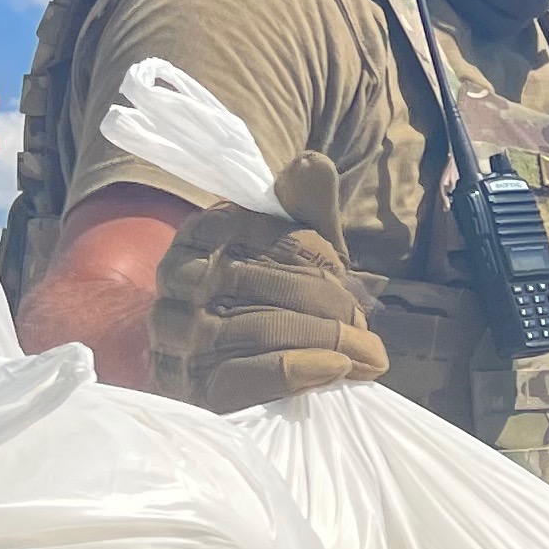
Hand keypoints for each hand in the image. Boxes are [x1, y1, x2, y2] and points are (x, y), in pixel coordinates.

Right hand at [146, 150, 386, 410]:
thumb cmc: (262, 297)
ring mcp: (178, 335)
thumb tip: (313, 162)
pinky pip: (248, 375)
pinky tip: (337, 370)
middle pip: (271, 283)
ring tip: (371, 355)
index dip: (321, 261)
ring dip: (330, 341)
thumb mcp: (288, 249)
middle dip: (333, 306)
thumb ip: (304, 207)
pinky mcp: (188, 385)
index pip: (272, 237)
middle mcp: (178, 278)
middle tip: (368, 327)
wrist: (202, 365)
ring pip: (265, 328)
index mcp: (201, 233)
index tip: (349, 281)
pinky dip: (300, 370)